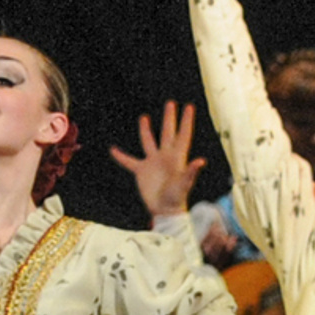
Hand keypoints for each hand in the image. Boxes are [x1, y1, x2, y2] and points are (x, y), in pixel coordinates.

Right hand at [108, 101, 206, 216]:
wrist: (164, 211)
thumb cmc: (177, 199)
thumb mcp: (184, 184)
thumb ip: (191, 172)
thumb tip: (201, 161)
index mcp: (177, 157)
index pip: (183, 135)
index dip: (186, 121)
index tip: (189, 107)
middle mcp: (165, 156)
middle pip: (168, 133)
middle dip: (170, 118)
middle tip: (171, 103)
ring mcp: (153, 163)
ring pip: (149, 142)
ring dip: (146, 130)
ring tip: (144, 117)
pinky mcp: (141, 171)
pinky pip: (129, 162)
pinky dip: (121, 156)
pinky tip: (113, 149)